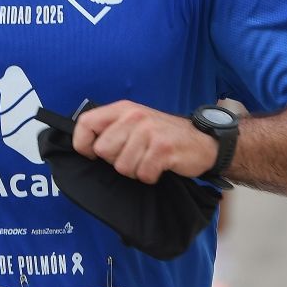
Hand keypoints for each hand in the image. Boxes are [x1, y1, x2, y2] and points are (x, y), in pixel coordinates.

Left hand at [72, 101, 217, 183]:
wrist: (202, 141)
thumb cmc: (163, 135)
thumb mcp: (135, 122)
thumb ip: (111, 129)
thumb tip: (84, 146)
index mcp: (123, 109)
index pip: (85, 123)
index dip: (83, 143)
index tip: (92, 154)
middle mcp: (134, 117)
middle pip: (103, 151)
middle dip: (116, 161)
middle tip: (135, 155)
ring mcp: (149, 132)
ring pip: (122, 167)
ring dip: (136, 170)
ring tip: (149, 160)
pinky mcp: (163, 149)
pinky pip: (143, 174)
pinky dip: (150, 176)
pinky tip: (160, 166)